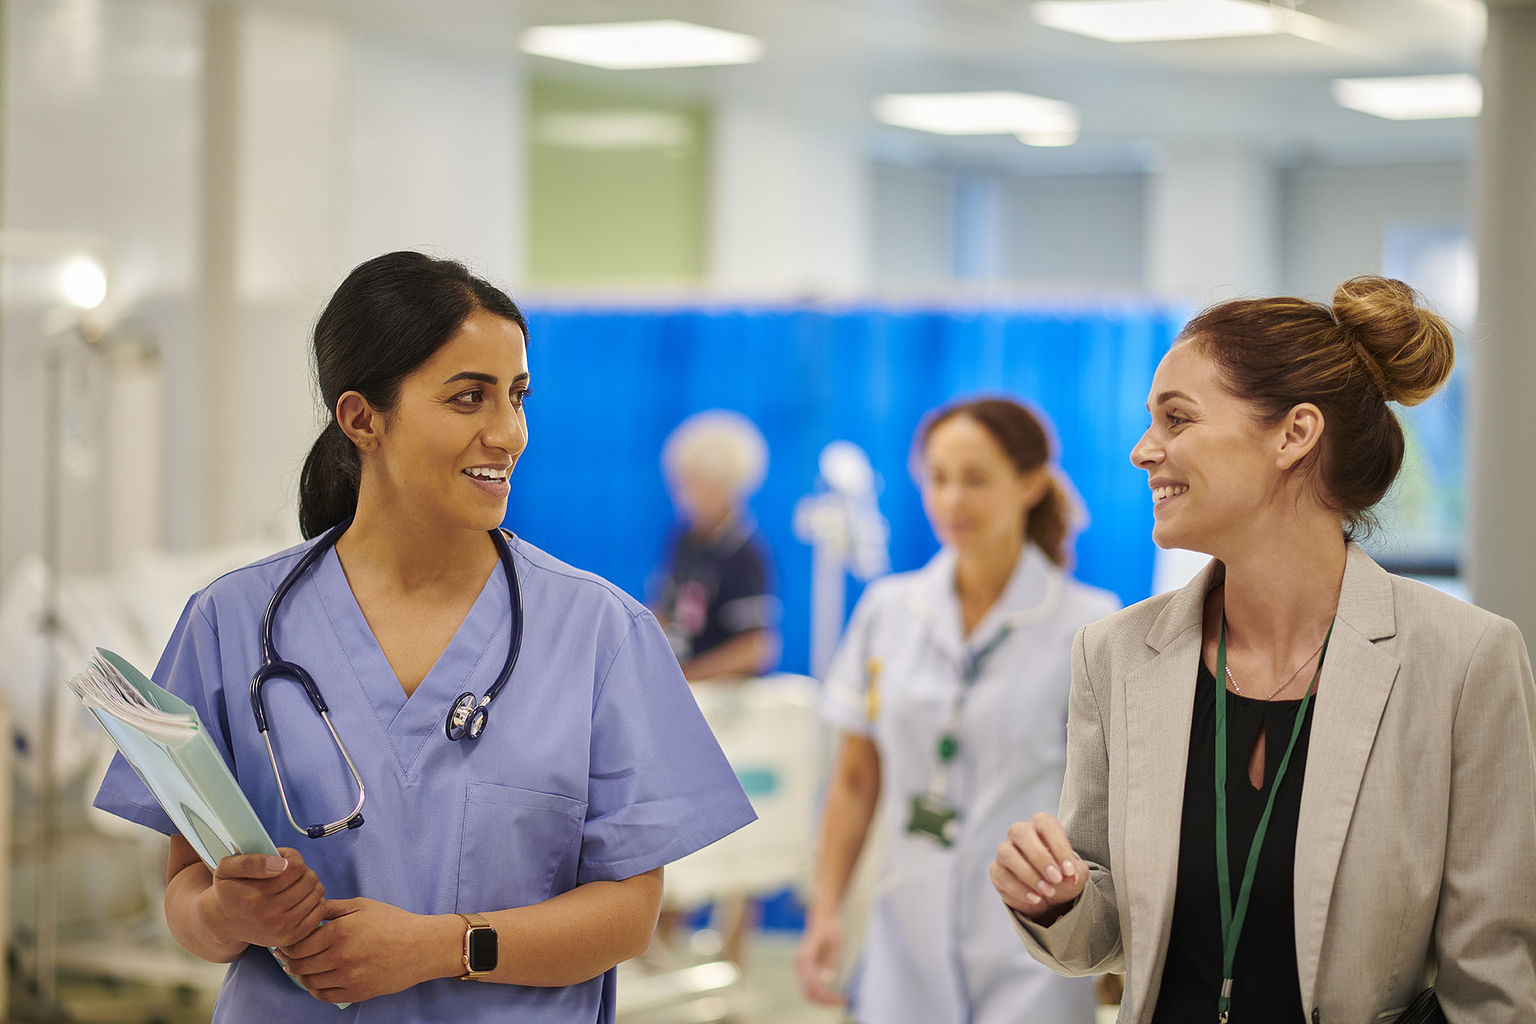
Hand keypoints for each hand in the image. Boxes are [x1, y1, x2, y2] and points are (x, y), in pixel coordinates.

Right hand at [201, 848, 325, 949]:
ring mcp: (281, 928)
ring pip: (317, 893)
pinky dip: (314, 901)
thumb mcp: (227, 868)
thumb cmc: (228, 891)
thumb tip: (282, 864)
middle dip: (302, 871)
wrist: (224, 923)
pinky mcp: (291, 937)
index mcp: (255, 895)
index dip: (292, 857)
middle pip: (309, 879)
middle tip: (288, 873)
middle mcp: (269, 915)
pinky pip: (320, 911)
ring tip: (293, 885)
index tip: (282, 860)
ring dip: (309, 885)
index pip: (296, 867)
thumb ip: (250, 861)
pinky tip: (299, 899)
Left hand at [278, 898, 453, 1002]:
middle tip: (286, 957)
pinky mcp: (357, 993)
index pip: (298, 944)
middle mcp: (341, 956)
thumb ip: (333, 907)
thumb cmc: (394, 922)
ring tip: (300, 968)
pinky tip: (316, 981)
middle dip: (289, 961)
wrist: (422, 947)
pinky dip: (315, 990)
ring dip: (301, 976)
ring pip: (310, 982)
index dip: (286, 945)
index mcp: (340, 931)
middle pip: (300, 965)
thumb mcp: (363, 906)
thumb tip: (309, 909)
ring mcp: (349, 978)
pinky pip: (325, 996)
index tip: (284, 943)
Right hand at [792, 911, 845, 1005]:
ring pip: (807, 993)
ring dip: (822, 1001)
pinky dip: (820, 996)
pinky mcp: (805, 970)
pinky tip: (834, 996)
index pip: (812, 983)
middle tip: (843, 1002)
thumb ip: (832, 959)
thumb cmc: (831, 928)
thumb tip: (828, 978)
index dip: (825, 995)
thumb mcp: (836, 941)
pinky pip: (810, 988)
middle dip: (825, 1001)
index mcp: (805, 956)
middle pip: (808, 992)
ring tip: (840, 1001)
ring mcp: (800, 968)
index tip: (841, 998)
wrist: (823, 918)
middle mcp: (799, 963)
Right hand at [990, 814, 1088, 920]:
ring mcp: (1005, 850)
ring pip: (1007, 854)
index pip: (1047, 826)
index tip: (1069, 870)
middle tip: (1056, 878)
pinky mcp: (996, 870)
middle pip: (1021, 833)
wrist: (1047, 896)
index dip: (1058, 847)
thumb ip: (1076, 871)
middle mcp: (1019, 833)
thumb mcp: (1075, 873)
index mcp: (1041, 825)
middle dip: (1040, 857)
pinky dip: (1019, 889)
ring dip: (1028, 874)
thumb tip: (1070, 876)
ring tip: (1047, 891)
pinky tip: (1035, 899)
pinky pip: (1001, 875)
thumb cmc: (1061, 876)